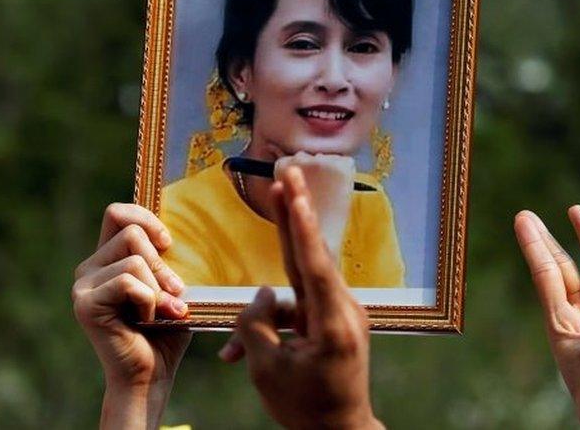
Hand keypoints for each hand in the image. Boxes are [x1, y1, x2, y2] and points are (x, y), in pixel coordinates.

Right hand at [72, 203, 190, 429]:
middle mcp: (89, 269)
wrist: (151, 374)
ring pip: (134, 259)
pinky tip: (148, 320)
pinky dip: (149, 300)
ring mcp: (83, 286)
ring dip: (159, 287)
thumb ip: (163, 257)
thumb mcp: (168, 285)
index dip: (145, 217)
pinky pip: (128, 282)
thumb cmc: (165, 331)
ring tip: (163, 311)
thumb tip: (169, 233)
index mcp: (106, 259)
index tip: (168, 243)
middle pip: (130, 231)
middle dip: (161, 262)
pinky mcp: (86, 303)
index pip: (117, 213)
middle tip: (173, 292)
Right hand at [219, 166, 382, 429]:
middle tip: (288, 172)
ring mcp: (340, 315)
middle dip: (295, 214)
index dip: (299, 225)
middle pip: (312, 255)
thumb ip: (255, 323)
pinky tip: (239, 357)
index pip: (313, 264)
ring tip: (236, 356)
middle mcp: (343, 311)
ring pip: (293, 293)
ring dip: (261, 315)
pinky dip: (270, 326)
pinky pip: (296, 311)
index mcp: (332, 323)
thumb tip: (262, 293)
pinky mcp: (332, 322)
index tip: (293, 192)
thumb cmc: (303, 407)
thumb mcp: (267, 369)